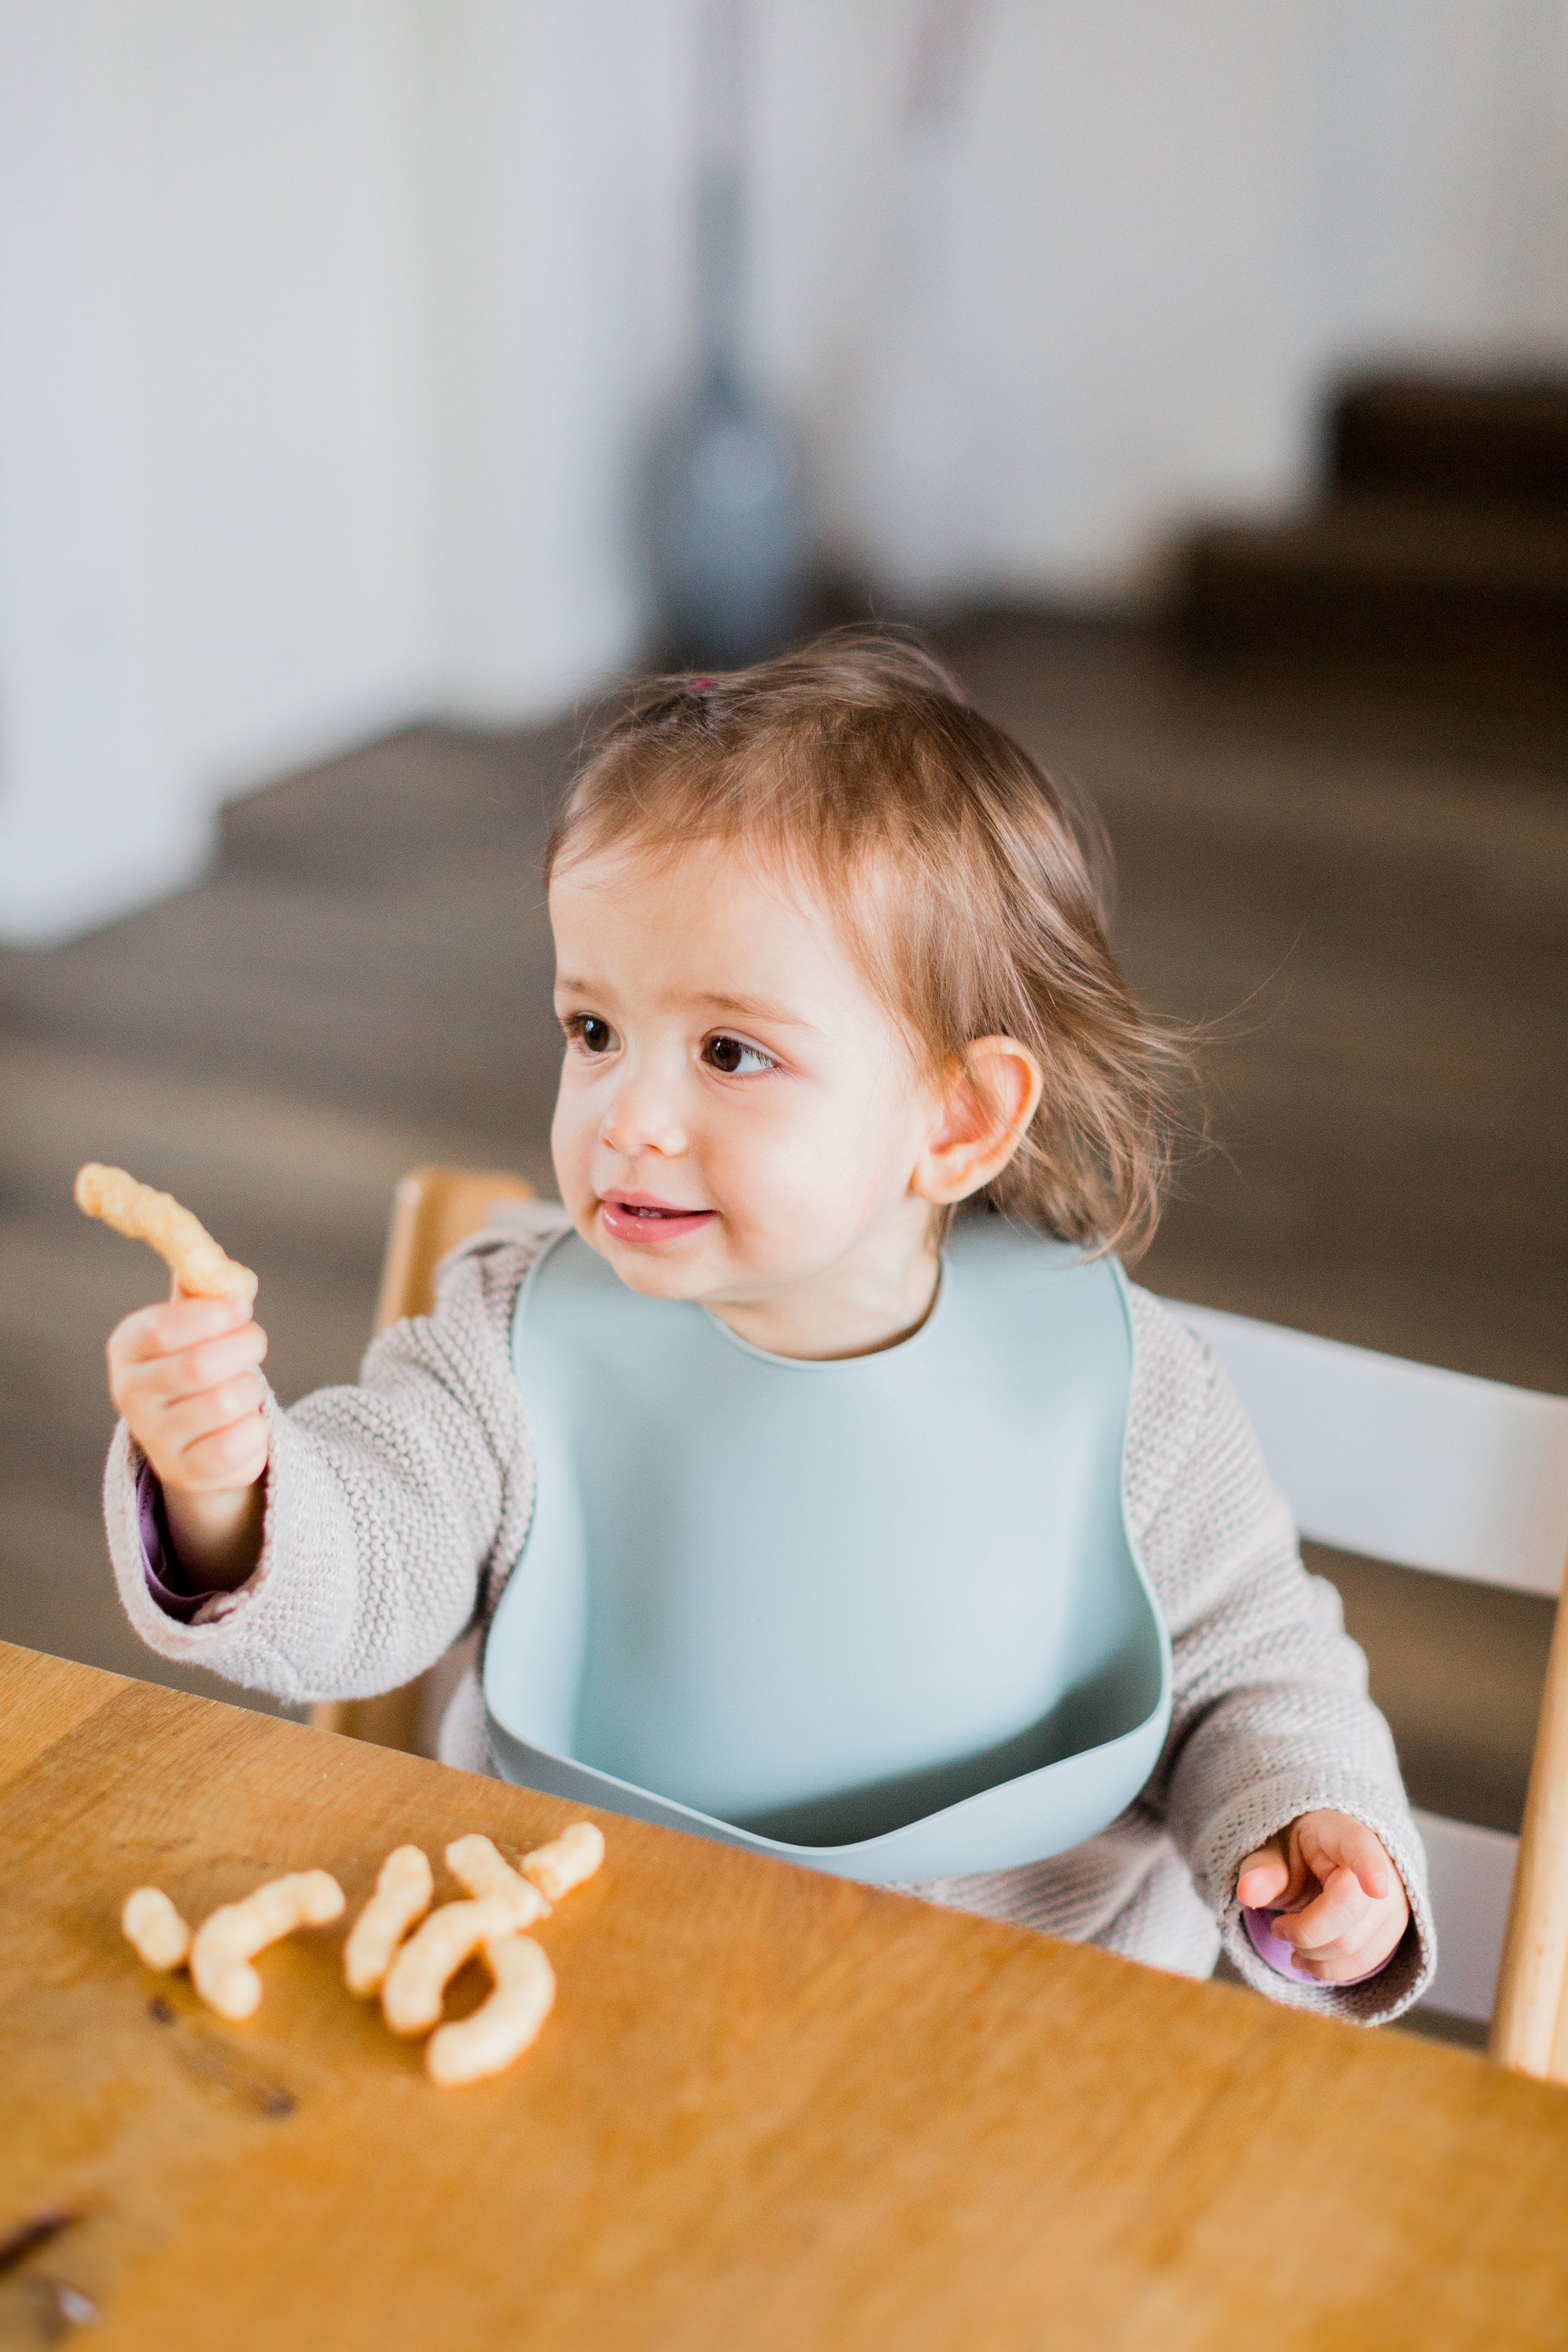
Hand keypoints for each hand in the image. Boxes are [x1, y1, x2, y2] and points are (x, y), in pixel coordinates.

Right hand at [107, 1283, 269, 1589]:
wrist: (193, 1433)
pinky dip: (258, 1427)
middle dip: (243, 1345)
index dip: (212, 1316)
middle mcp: (129, 1395)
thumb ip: (205, 1292)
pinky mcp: (187, 1473)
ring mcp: (155, 1438)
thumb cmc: (197, 1358)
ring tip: (245, 1385)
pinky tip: (246, 1421)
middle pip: (199, 1366)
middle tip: (255, 1339)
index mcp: (127, 1347)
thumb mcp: (194, 1321)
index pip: (162, 1329)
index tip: (243, 1308)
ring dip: (252, 1387)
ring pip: (227, 1402)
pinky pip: (241, 1443)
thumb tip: (223, 1271)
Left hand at [1235, 1810, 1408, 1982]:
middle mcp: (1382, 1866)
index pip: (1362, 1848)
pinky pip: (1365, 1963)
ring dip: (1313, 1955)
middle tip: (1278, 1927)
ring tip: (1290, 1941)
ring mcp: (1393, 1902)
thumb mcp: (1271, 1852)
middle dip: (1303, 1930)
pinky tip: (1308, 1960)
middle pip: (1347, 1912)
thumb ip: (1261, 1871)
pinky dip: (1331, 1970)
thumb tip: (1246, 1892)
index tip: (1376, 1888)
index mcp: (1344, 1832)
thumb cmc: (1294, 1853)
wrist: (1322, 1863)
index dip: (1370, 1868)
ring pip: (1355, 1946)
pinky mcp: (1393, 1931)